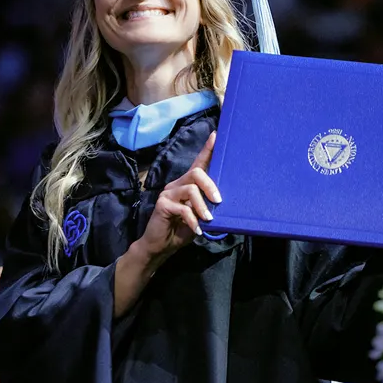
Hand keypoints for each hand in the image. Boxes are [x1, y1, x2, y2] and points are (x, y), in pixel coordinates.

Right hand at [132, 131, 220, 265]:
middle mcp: (176, 184)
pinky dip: (193, 220)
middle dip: (210, 186)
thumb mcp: (199, 216)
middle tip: (218, 201)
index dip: (207, 149)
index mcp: (187, 184)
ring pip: (191, 189)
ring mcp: (168, 193)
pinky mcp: (162, 204)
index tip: (217, 135)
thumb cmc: (182, 229)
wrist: (160, 246)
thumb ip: (207, 205)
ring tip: (208, 220)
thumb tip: (222, 200)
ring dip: (202, 206)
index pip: (198, 163)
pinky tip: (197, 229)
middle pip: (196, 173)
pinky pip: (183, 208)